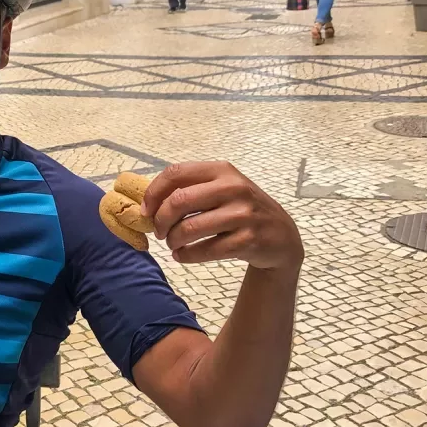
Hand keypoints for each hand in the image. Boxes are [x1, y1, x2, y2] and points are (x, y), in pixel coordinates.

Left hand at [140, 162, 303, 274]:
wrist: (281, 235)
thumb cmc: (241, 209)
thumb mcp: (222, 189)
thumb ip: (190, 189)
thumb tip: (147, 204)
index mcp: (222, 170)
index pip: (176, 173)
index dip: (153, 192)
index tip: (146, 210)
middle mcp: (234, 188)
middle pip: (178, 201)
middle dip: (160, 220)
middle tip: (159, 232)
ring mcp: (243, 214)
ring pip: (190, 229)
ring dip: (173, 240)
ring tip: (172, 244)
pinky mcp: (248, 240)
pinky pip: (205, 250)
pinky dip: (186, 255)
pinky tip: (182, 256)